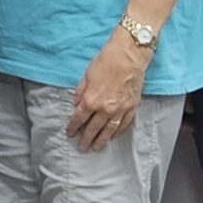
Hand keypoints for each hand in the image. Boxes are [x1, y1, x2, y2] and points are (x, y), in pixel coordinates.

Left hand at [66, 28, 147, 149]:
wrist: (129, 55)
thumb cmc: (106, 61)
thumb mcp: (87, 75)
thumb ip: (81, 92)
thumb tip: (76, 104)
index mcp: (92, 100)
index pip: (79, 118)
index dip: (73, 127)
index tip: (70, 133)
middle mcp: (106, 109)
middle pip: (94, 128)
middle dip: (86, 138)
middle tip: (82, 147)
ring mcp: (121, 109)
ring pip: (110, 130)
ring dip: (102, 140)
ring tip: (96, 147)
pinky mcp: (132, 107)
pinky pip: (124, 124)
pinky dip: (118, 132)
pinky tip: (113, 136)